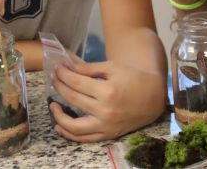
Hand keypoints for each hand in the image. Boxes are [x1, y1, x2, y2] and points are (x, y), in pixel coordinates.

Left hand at [50, 61, 165, 141]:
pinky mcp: (108, 134)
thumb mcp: (113, 67)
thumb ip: (90, 68)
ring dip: (59, 116)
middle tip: (54, 79)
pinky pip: (85, 138)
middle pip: (73, 99)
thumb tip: (69, 68)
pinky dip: (70, 134)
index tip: (57, 69)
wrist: (153, 97)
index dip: (63, 75)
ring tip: (53, 106)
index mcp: (107, 91)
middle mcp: (105, 111)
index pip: (76, 82)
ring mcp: (106, 126)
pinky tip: (60, 125)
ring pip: (74, 126)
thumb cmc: (134, 78)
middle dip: (59, 87)